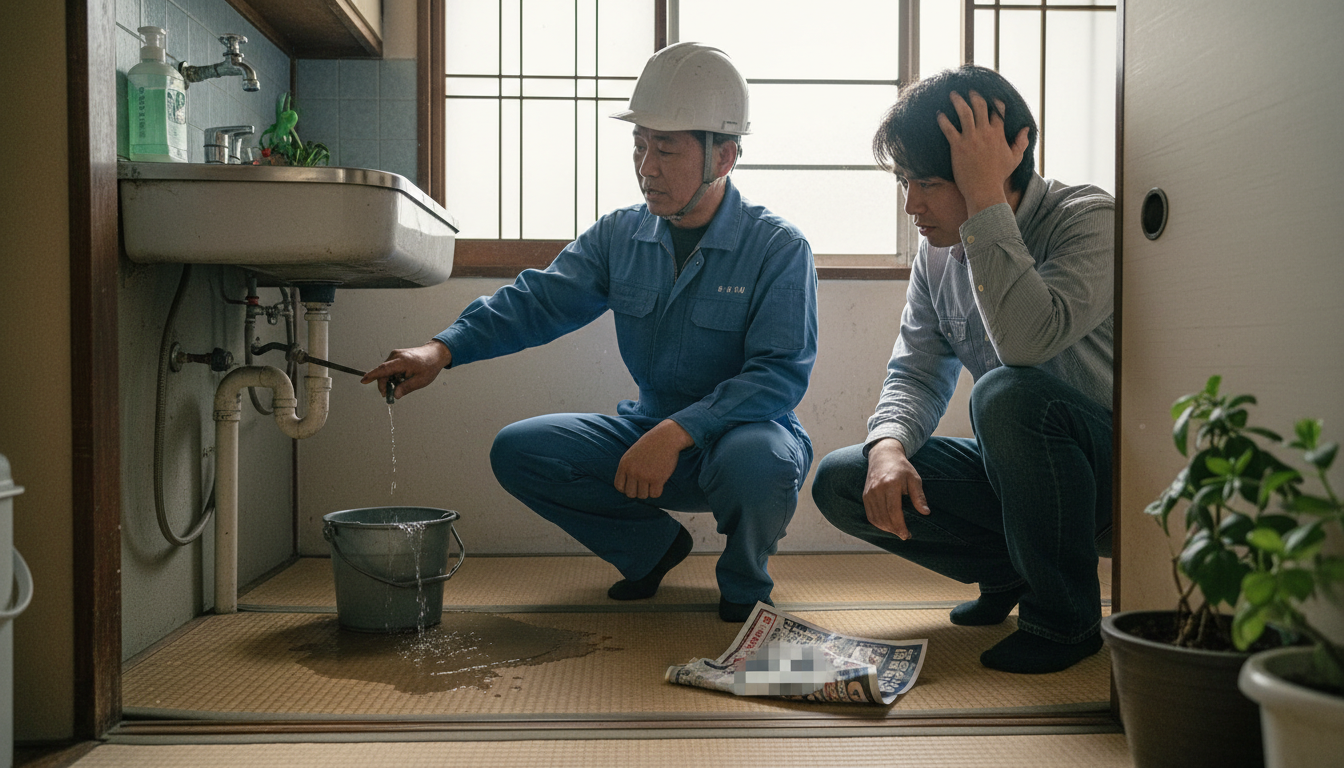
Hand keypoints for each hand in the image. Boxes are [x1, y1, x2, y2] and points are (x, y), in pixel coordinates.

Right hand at [359, 341, 451, 399]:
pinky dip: (392, 375)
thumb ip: (406, 388)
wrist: (435, 354)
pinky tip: (402, 378)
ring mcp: (396, 355)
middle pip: (383, 372)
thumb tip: (395, 395)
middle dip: (384, 384)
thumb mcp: (420, 381)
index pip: (383, 369)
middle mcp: (397, 356)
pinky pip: (389, 368)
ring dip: (390, 380)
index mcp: (403, 361)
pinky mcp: (396, 356)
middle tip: (388, 395)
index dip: (372, 376)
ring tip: (402, 384)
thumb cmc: (429, 366)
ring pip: (385, 371)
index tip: (364, 381)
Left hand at [614, 419, 693, 498]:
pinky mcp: (657, 479)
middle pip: (631, 494)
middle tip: (645, 484)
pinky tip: (660, 482)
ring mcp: (644, 476)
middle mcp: (632, 471)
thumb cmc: (650, 445)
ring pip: (643, 496)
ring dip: (648, 491)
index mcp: (624, 464)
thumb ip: (628, 468)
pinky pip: (655, 495)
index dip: (626, 489)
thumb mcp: (632, 454)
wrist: (666, 438)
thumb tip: (627, 488)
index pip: (619, 486)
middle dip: (638, 491)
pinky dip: (657, 491)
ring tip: (653, 481)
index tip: (634, 485)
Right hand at [863, 439, 930, 539]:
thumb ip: (919, 496)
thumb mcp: (914, 479)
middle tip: (904, 535)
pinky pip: (870, 514)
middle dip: (894, 530)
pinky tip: (887, 525)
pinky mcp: (865, 495)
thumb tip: (926, 512)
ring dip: (886, 528)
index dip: (900, 525)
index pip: (894, 511)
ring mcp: (869, 493)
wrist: (883, 456)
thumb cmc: (901, 468)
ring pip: (875, 518)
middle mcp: (877, 489)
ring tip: (896, 531)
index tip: (906, 534)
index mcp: (891, 484)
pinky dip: (878, 523)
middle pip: (884, 517)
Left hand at [936, 90, 1029, 216]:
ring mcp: (971, 138)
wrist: (984, 190)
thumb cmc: (998, 176)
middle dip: (975, 96)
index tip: (990, 94)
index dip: (994, 101)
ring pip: (964, 113)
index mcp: (998, 134)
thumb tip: (1025, 130)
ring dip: (958, 101)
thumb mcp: (1014, 158)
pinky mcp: (958, 146)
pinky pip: (949, 129)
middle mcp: (985, 133)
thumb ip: (1021, 143)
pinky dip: (943, 120)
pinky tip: (939, 113)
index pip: (998, 111)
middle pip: (980, 106)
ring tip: (952, 94)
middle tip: (969, 90)